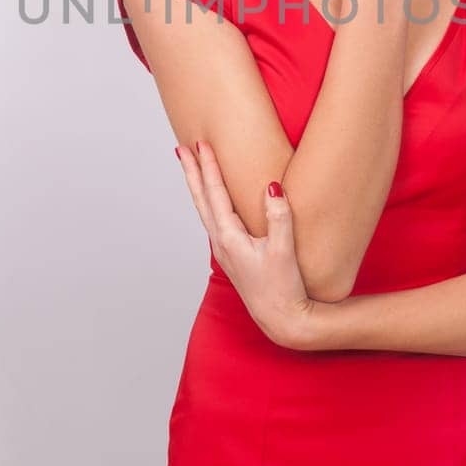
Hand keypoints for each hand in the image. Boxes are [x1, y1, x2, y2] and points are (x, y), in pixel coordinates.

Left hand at [175, 141, 317, 349]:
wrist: (283, 320)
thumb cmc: (284, 289)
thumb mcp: (283, 251)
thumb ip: (279, 217)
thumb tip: (271, 187)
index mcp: (229, 238)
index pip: (215, 194)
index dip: (208, 167)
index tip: (201, 144)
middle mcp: (221, 243)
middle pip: (201, 200)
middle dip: (192, 173)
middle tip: (182, 149)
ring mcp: (225, 251)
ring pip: (205, 210)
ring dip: (198, 187)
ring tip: (193, 169)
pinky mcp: (233, 256)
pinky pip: (215, 221)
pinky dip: (210, 203)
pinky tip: (214, 202)